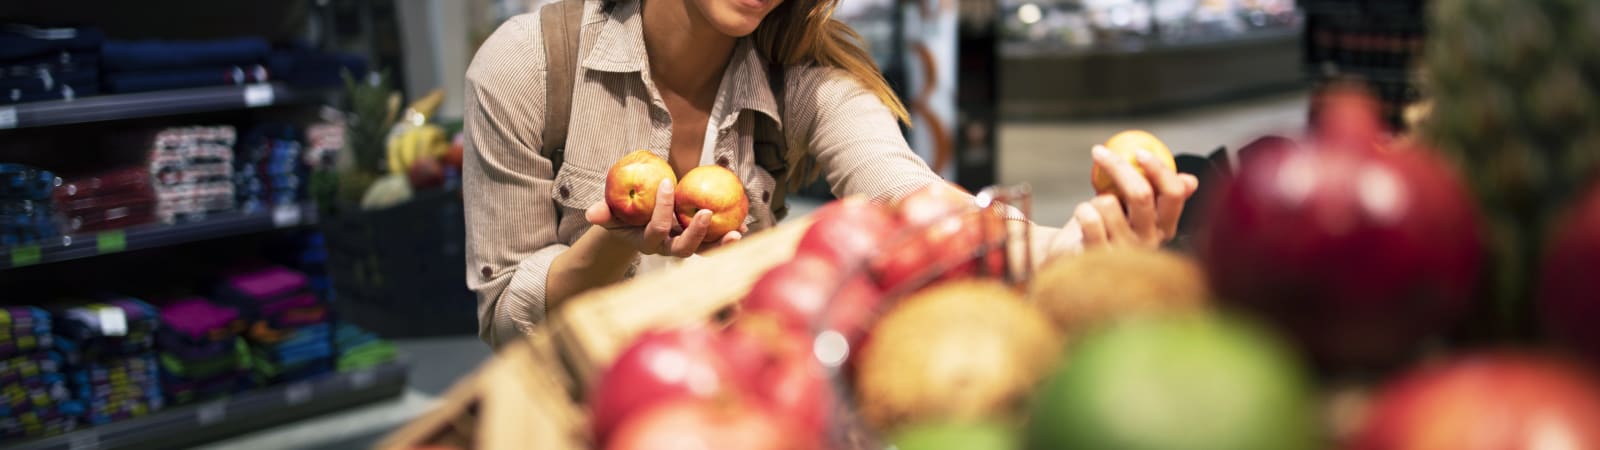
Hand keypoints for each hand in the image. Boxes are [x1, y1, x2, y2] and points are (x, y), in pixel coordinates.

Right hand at [584, 179, 745, 256]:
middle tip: (707, 213)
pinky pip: (715, 243)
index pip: (655, 230)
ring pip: (705, 252)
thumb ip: (605, 213)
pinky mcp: (699, 242)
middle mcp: (668, 249)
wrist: (638, 226)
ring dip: (721, 244)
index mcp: (648, 242)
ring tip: (738, 232)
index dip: (660, 210)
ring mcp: (685, 247)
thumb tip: (591, 213)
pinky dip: (728, 236)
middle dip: (696, 234)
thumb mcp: (612, 213)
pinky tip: (744, 225)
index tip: (665, 183)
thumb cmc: (624, 215)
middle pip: (684, 250)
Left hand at [1062, 145, 1198, 249]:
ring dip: (1094, 199)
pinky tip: (1083, 219)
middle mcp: (1149, 241)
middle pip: (1141, 194)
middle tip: (1099, 152)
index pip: (1174, 194)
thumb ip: (1159, 195)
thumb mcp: (1134, 210)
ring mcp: (1124, 251)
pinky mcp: (1099, 255)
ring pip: (1108, 203)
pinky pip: (1090, 217)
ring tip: (1094, 210)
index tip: (1139, 152)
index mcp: (1164, 228)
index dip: (1159, 169)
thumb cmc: (1106, 228)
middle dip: (1118, 166)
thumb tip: (1191, 181)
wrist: (1074, 257)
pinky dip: (1082, 210)